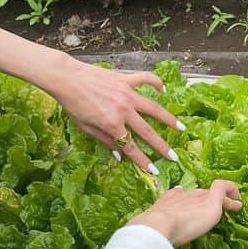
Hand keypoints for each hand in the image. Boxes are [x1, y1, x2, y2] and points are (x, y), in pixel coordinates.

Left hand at [44, 57, 183, 172]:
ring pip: (154, 107)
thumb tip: (120, 156)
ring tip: (181, 127)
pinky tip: (163, 89)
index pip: (130, 147)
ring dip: (168, 118)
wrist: (67, 78)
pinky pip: (145, 80)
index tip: (154, 170)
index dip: (143, 160)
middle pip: (147, 131)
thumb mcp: (85, 127)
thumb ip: (105, 141)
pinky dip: (156, 83)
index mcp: (112, 124)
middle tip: (174, 156)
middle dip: (161, 146)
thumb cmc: (73, 104)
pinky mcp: (125, 79)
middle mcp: (123, 110)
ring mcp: (126, 93)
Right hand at [126, 180, 241, 246]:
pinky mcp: (210, 200)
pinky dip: (232, 191)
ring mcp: (197, 197)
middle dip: (207, 198)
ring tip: (234, 205)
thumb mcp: (155, 234)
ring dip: (224, 198)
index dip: (187, 198)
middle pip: (198, 193)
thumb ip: (159, 237)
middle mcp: (183, 196)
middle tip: (215, 207)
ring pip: (213, 191)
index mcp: (168, 202)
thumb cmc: (153, 233)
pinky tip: (238, 205)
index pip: (179, 195)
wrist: (157, 226)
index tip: (191, 204)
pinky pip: (223, 187)